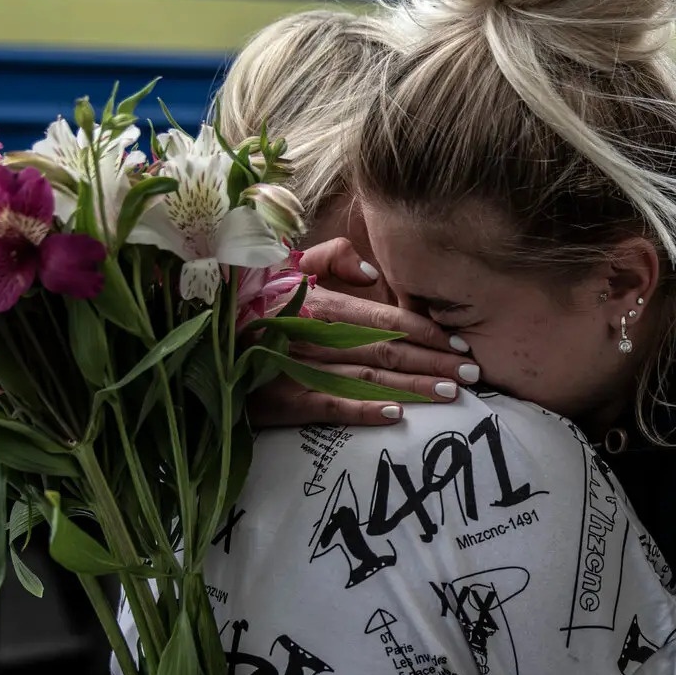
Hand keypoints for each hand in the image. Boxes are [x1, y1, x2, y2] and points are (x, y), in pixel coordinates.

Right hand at [247, 238, 476, 427]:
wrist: (201, 341)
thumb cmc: (252, 305)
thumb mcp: (285, 268)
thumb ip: (329, 258)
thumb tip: (371, 272)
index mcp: (319, 304)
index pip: (384, 317)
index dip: (425, 330)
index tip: (459, 341)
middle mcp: (315, 336)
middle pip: (387, 350)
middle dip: (434, 361)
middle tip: (473, 372)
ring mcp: (301, 370)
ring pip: (369, 378)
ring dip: (414, 386)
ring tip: (453, 394)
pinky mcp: (285, 401)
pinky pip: (331, 407)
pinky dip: (363, 411)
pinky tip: (396, 416)